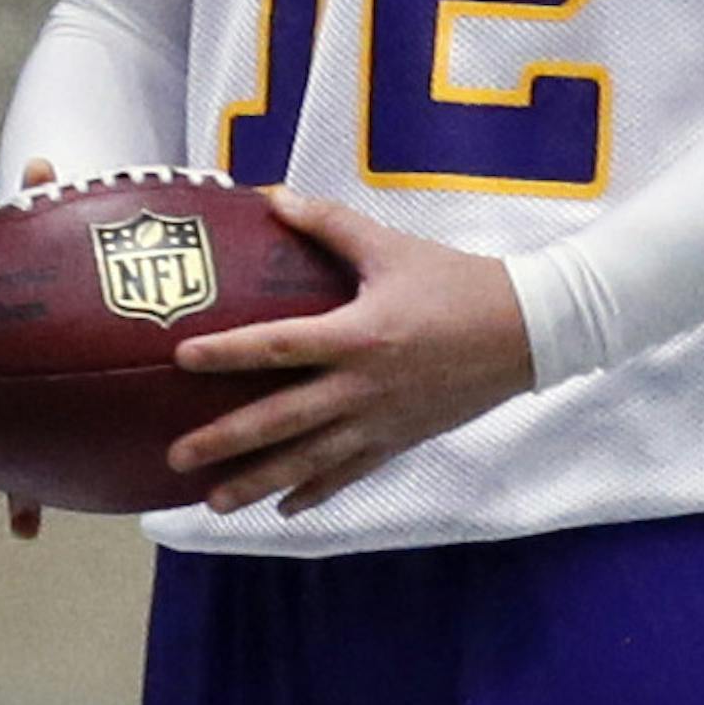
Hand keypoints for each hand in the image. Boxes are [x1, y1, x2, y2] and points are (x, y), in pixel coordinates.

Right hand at [0, 156, 57, 540]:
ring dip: (15, 497)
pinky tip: (65, 516)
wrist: (83, 285)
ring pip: (11, 466)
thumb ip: (39, 202)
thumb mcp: (41, 235)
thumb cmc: (51, 263)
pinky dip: (56, 491)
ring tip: (26, 529)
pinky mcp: (64, 423)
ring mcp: (26, 413)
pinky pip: (57, 466)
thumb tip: (40, 166)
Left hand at [164, 187, 534, 519]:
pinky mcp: (400, 440)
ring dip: (259, 483)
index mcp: (358, 336)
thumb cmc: (457, 284)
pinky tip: (283, 508)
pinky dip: (315, 492)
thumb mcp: (390, 247)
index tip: (180, 358)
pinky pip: (350, 474)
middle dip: (226, 442)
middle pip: (282, 421)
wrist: (528, 332)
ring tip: (213, 502)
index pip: (279, 346)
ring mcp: (381, 421)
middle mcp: (363, 388)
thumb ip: (329, 223)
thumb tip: (272, 196)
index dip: (227, 352)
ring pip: (310, 462)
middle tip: (175, 457)